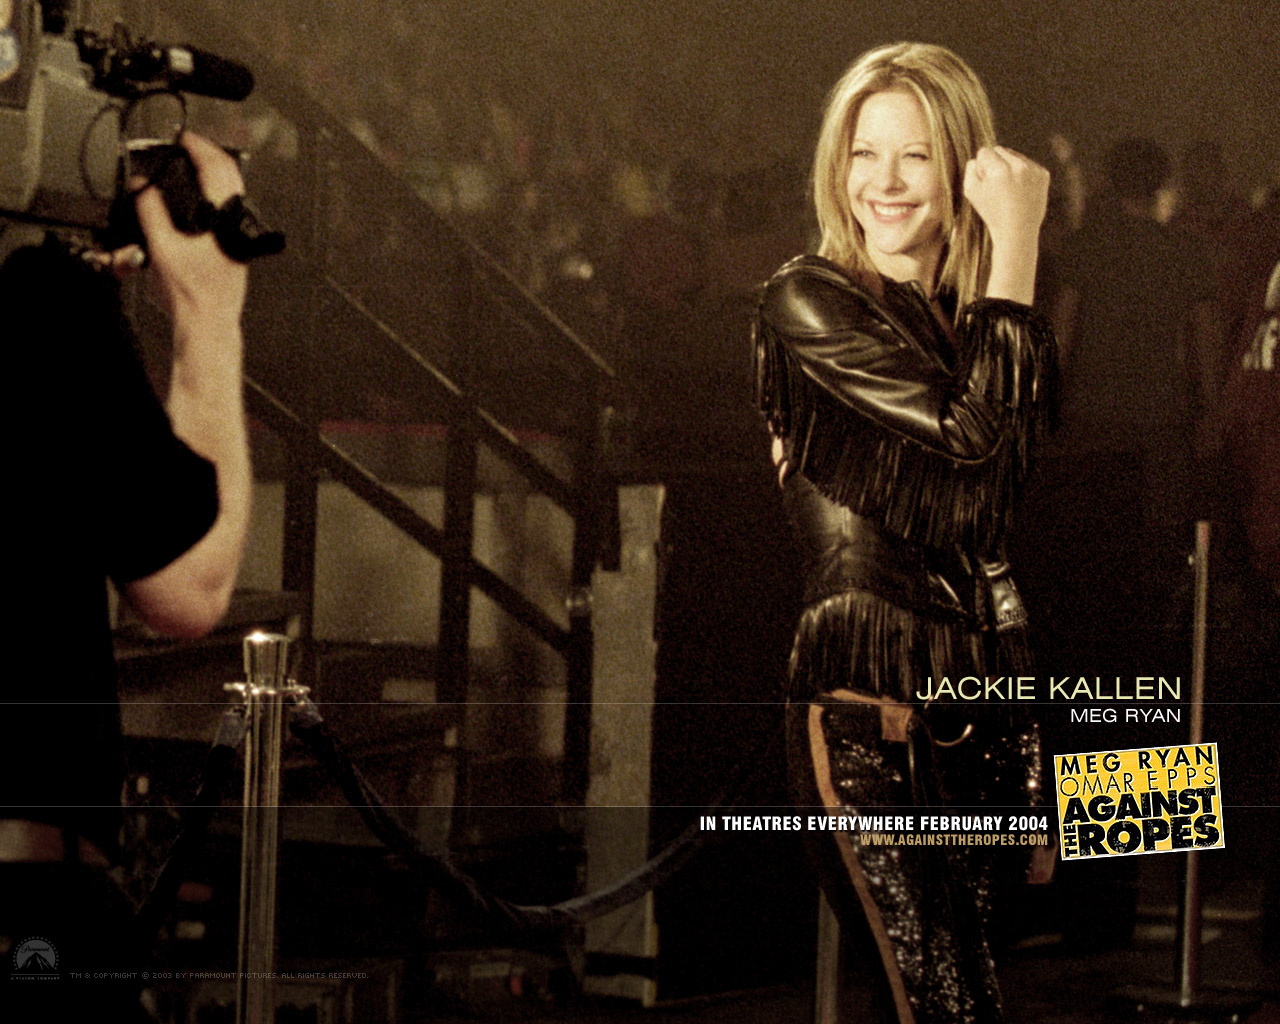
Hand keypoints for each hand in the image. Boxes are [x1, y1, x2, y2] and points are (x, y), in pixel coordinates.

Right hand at [133, 131, 248, 325]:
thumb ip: (150, 211)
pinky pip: (231, 211)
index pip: (216, 169)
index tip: (185, 138)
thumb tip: (142, 187)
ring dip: (216, 175)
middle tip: (192, 145)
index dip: (199, 147)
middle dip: (211, 155)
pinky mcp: (239, 248)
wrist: (207, 322)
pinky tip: (204, 200)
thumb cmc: (190, 294)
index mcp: (223, 220)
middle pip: (232, 176)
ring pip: (235, 193)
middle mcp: (237, 226)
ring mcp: (241, 237)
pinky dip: (218, 197)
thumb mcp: (160, 247)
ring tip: (197, 166)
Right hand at [962, 145, 1049, 247]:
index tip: (984, 180)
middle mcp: (1018, 166)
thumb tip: (977, 158)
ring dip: (1009, 167)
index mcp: (999, 171)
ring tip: (1008, 189)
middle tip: (995, 185)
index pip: (985, 151)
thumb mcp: (970, 192)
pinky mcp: (1044, 174)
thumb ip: (970, 170)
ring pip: (1015, 155)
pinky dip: (1022, 173)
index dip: (981, 166)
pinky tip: (1019, 190)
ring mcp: (1033, 169)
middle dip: (995, 163)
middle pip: (1000, 150)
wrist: (1017, 231)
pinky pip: (1028, 164)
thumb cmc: (991, 213)